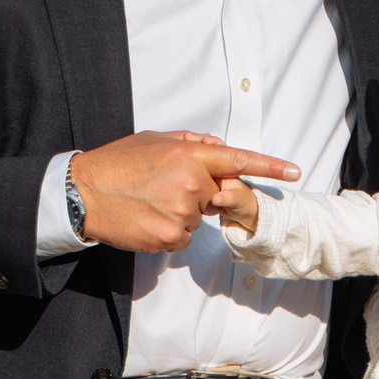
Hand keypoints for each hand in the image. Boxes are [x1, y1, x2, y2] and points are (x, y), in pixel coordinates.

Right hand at [71, 132, 297, 253]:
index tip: (294, 171)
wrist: (84, 194)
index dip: (270, 166)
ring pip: (197, 219)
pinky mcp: (169, 237)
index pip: (238, 161)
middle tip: (162, 188)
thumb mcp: (154, 140)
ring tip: (149, 203)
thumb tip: (217, 147)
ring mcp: (181, 213)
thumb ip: (190, 143)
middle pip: (214, 196)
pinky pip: (182, 238)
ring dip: (180, 214)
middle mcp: (191, 184)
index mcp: (189, 156)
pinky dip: (168, 232)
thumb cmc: (117, 164)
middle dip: (197, 194)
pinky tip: (146, 219)